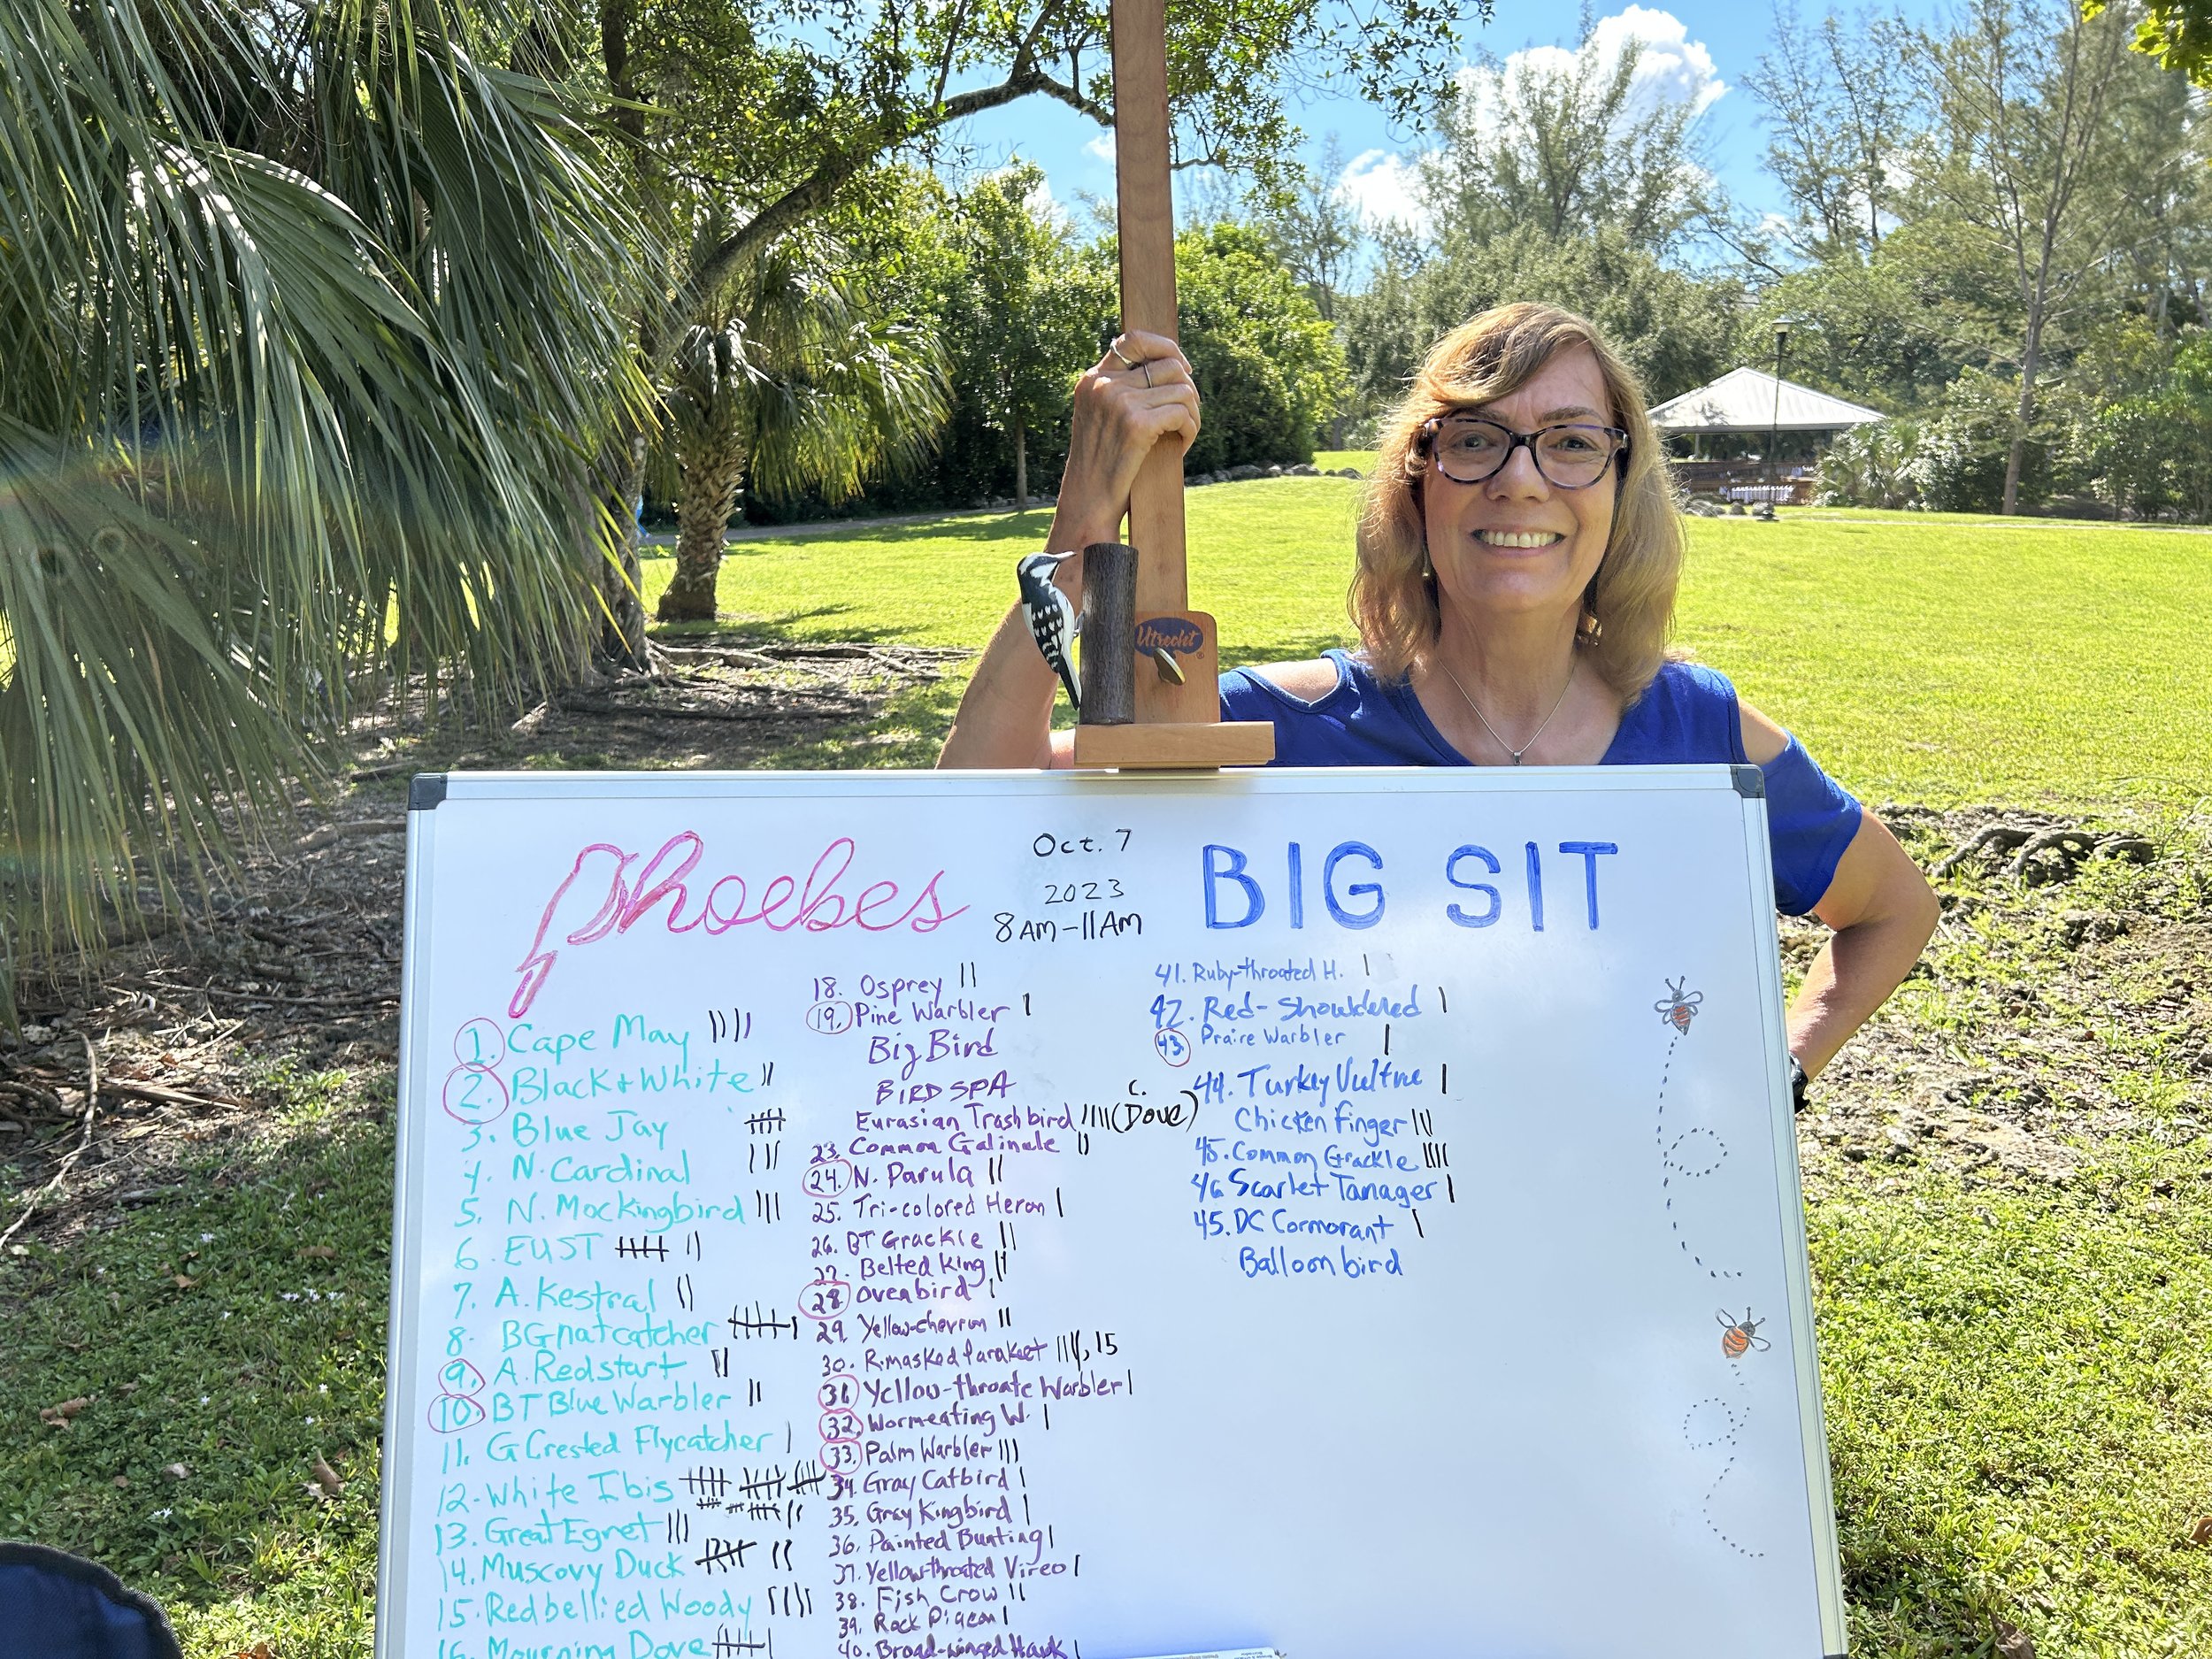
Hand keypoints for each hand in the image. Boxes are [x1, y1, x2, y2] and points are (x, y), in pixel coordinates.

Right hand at [1055, 329, 1198, 545]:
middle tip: (1189, 412)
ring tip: (1184, 432)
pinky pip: (1182, 414)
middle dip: (1188, 388)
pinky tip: (1182, 444)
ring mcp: (1119, 402)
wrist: (1088, 500)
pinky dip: (1190, 429)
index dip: (1165, 346)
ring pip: (1181, 389)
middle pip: (1168, 364)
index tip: (1182, 368)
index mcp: (1093, 379)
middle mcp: (1104, 385)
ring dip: (1192, 413)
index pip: (1133, 339)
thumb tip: (1172, 367)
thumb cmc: (1101, 464)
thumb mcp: (1101, 417)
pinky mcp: (1136, 425)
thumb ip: (1121, 391)